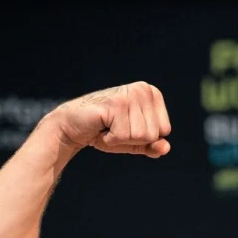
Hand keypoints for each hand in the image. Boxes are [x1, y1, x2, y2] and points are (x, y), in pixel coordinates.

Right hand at [47, 81, 171, 157]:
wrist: (71, 127)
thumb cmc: (105, 131)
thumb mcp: (134, 141)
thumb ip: (152, 145)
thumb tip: (166, 147)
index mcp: (152, 94)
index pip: (165, 130)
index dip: (144, 137)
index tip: (127, 127)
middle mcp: (143, 90)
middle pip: (153, 134)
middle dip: (132, 139)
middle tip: (115, 128)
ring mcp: (129, 95)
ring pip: (140, 136)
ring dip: (121, 139)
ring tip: (108, 127)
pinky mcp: (115, 104)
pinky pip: (123, 136)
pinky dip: (110, 139)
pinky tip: (100, 127)